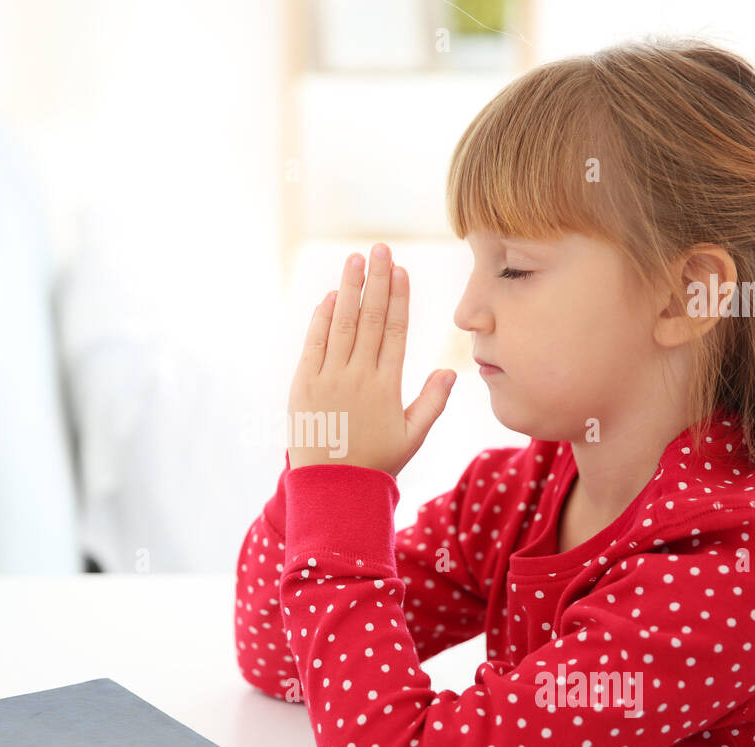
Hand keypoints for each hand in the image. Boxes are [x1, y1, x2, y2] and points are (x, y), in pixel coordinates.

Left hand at [287, 243, 455, 477]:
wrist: (332, 489)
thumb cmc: (375, 464)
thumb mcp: (412, 437)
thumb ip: (432, 402)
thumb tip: (451, 371)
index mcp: (387, 387)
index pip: (394, 331)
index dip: (398, 298)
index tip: (401, 270)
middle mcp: (358, 377)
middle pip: (369, 318)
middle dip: (376, 281)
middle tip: (380, 248)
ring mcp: (328, 379)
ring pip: (340, 324)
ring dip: (348, 289)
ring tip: (355, 260)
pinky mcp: (303, 385)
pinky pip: (314, 344)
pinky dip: (321, 319)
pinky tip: (329, 298)